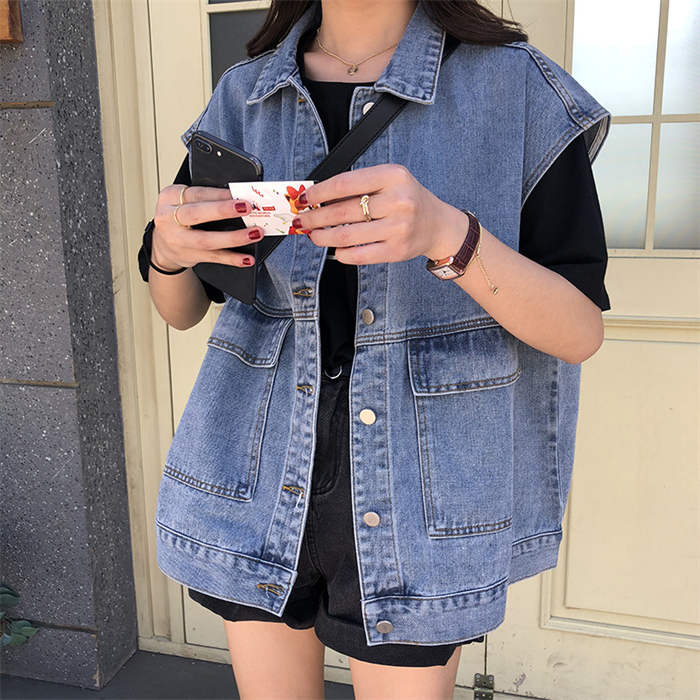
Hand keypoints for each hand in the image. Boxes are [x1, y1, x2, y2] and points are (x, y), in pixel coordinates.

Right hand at [151, 184, 263, 270]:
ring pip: (206, 240)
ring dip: (234, 237)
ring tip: (254, 234)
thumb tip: (239, 198)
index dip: (220, 194)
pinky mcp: (188, 256)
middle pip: (197, 214)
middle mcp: (169, 218)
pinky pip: (213, 257)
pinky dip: (232, 258)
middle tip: (246, 208)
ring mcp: (177, 240)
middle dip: (223, 211)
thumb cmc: (179, 218)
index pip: (197, 194)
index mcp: (170, 197)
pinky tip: (246, 258)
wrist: (163, 244)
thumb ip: (207, 198)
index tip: (239, 195)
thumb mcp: (185, 201)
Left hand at [292, 164, 466, 264]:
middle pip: (343, 211)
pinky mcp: (396, 250)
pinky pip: (359, 255)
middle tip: (303, 220)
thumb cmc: (406, 199)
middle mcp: (398, 201)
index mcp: (393, 176)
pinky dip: (341, 253)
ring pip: (347, 235)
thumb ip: (357, 186)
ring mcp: (398, 228)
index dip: (319, 193)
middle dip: (316, 217)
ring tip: (313, 235)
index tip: (305, 199)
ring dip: (323, 237)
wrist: (436, 224)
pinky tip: (335, 248)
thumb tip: (317, 198)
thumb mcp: (387, 181)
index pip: (345, 183)